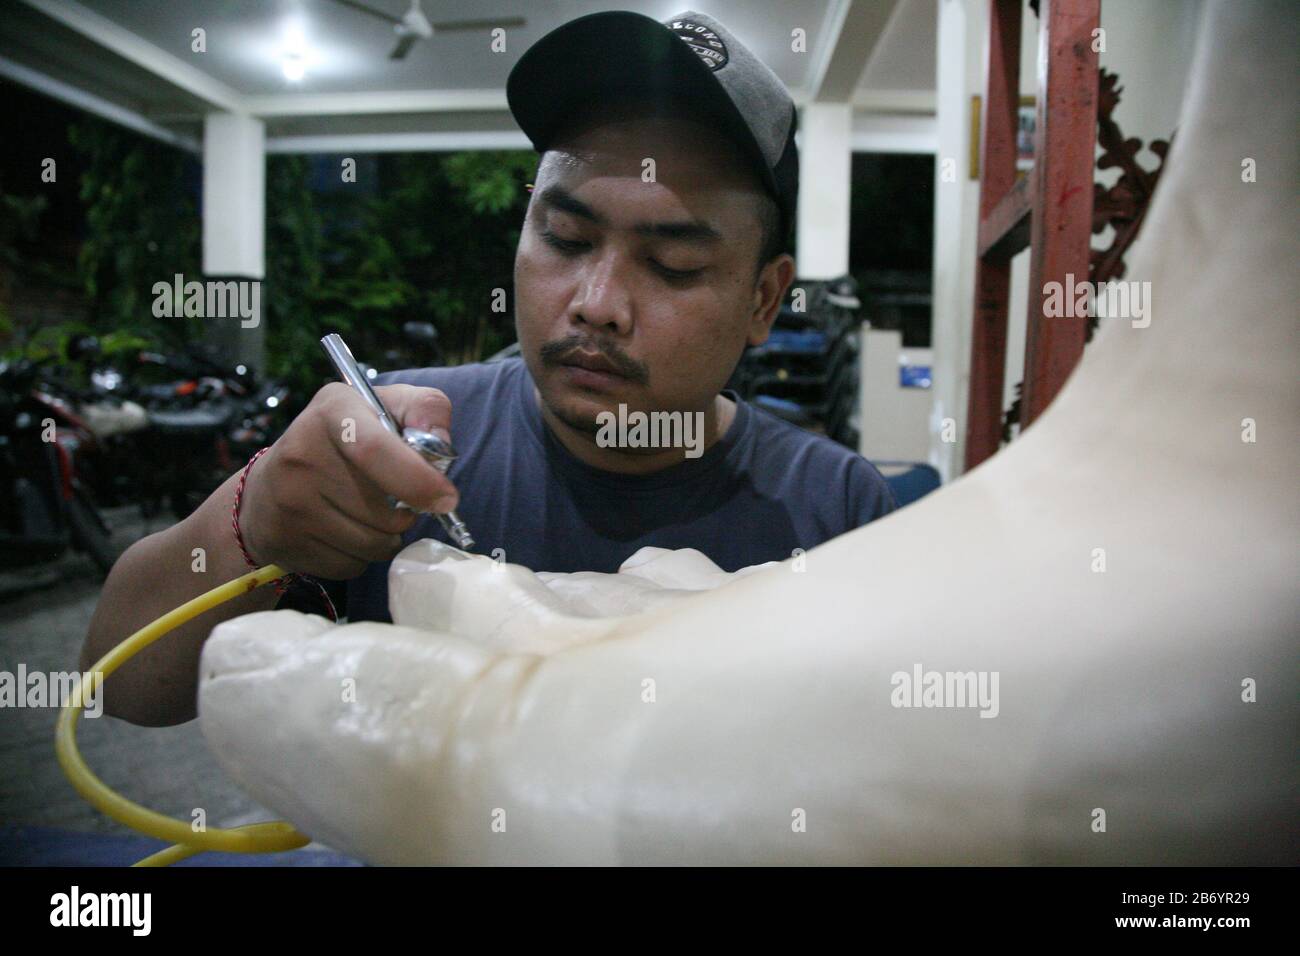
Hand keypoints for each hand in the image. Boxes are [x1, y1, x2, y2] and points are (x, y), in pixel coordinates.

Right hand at [238, 383, 458, 578]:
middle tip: (397, 503)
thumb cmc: (345, 443)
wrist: (268, 487)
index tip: (446, 500)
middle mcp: (301, 454)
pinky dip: (360, 558)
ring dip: (387, 539)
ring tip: (372, 517)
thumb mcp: (384, 407)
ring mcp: (288, 501)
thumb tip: (441, 447)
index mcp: (333, 412)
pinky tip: (345, 534)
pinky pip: (350, 566)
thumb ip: (425, 411)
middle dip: (406, 516)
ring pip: (371, 545)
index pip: (376, 450)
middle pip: (384, 513)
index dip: (418, 480)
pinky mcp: (283, 540)